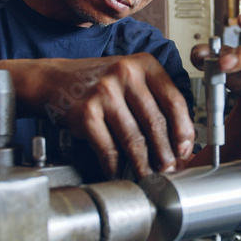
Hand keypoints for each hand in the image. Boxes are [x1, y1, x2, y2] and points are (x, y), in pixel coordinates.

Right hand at [29, 54, 194, 179]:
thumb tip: (179, 143)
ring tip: (148, 176)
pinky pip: (108, 148)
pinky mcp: (86, 112)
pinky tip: (119, 172)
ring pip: (134, 139)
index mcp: (145, 64)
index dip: (183, 131)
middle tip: (169, 170)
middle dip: (166, 154)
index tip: (185, 150)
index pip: (174, 101)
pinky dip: (115, 166)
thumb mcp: (132, 79)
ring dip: (143, 165)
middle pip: (156, 123)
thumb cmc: (99, 83)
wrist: (55, 79)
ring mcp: (104, 92)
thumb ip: (156, 102)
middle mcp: (126, 73)